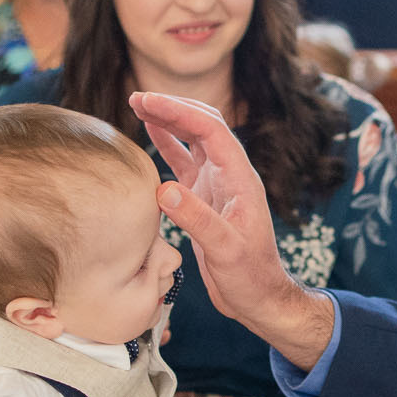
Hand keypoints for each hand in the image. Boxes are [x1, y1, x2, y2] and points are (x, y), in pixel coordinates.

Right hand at [130, 92, 335, 367]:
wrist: (259, 299)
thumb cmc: (250, 277)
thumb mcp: (225, 250)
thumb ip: (197, 219)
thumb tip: (163, 189)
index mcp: (240, 178)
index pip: (210, 129)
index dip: (178, 110)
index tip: (146, 100)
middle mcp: (229, 175)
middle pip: (202, 126)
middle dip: (172, 107)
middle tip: (137, 98)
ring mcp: (217, 185)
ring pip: (193, 140)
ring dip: (169, 121)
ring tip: (139, 106)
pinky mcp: (205, 199)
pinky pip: (185, 163)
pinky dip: (168, 145)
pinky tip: (150, 134)